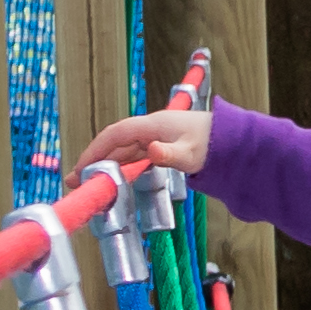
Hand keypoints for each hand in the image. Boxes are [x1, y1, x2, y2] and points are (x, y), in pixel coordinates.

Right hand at [76, 105, 210, 187]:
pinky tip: (115, 179)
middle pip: (115, 144)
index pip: (114, 135)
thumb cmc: (212, 143)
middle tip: (77, 182)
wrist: (233, 140)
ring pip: (124, 151)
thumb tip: (151, 151)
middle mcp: (150, 130)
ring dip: (106, 165)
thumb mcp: (190, 152)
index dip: (95, 150)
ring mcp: (155, 138)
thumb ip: (170, 154)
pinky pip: (136, 157)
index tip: (81, 168)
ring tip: (90, 184)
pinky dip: (123, 167)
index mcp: (152, 126)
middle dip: (95, 161)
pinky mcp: (162, 147)